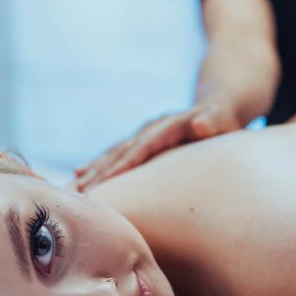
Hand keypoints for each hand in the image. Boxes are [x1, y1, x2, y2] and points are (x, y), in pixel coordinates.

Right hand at [73, 102, 239, 190]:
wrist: (217, 105)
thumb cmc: (223, 118)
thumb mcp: (223, 116)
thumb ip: (213, 120)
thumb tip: (202, 124)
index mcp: (166, 127)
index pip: (141, 148)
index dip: (123, 164)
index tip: (104, 180)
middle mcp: (149, 130)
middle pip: (120, 152)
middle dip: (99, 171)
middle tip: (78, 191)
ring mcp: (143, 135)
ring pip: (113, 153)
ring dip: (93, 170)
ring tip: (72, 186)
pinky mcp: (141, 143)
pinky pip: (116, 155)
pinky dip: (98, 166)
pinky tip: (80, 177)